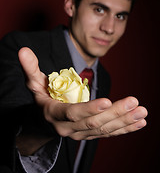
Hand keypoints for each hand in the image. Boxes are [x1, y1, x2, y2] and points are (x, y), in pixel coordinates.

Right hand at [18, 47, 147, 140]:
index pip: (72, 113)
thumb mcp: (34, 83)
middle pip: (94, 122)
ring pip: (104, 129)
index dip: (89, 109)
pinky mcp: (90, 133)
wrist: (43, 122)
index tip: (107, 102)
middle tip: (134, 102)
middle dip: (115, 113)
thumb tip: (23, 50)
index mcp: (54, 114)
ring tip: (141, 112)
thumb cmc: (40, 99)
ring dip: (124, 121)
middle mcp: (68, 128)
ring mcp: (80, 133)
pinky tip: (139, 122)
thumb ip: (30, 67)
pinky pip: (108, 133)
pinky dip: (125, 129)